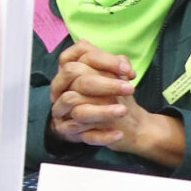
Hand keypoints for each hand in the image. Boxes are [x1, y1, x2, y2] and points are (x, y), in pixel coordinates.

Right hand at [48, 41, 186, 166]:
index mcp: (69, 71)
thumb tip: (124, 68)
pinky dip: (103, 135)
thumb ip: (115, 65)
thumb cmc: (110, 96)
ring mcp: (63, 112)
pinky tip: (119, 134)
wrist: (115, 125)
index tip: (127, 71)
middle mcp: (61, 89)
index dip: (104, 60)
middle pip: (74, 79)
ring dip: (103, 111)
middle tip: (129, 89)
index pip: (78, 55)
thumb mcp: (111, 76)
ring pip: (78, 109)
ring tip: (124, 111)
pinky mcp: (71, 133)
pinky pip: (85, 135)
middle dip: (104, 84)